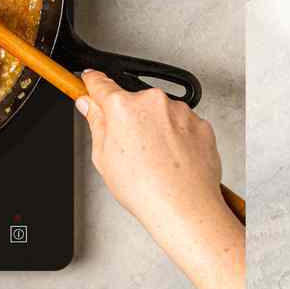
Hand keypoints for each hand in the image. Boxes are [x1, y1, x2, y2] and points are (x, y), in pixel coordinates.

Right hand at [77, 72, 242, 288]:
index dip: (92, 84)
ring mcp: (180, 110)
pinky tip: (173, 161)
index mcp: (124, 107)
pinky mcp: (200, 122)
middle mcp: (153, 101)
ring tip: (156, 162)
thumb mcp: (104, 158)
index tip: (90, 80)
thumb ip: (96, 123)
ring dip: (157, 129)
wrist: (185, 207)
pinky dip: (178, 139)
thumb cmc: (145, 189)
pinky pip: (183, 125)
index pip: (101, 84)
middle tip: (131, 149)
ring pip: (161, 114)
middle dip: (131, 119)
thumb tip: (88, 105)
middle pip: (135, 103)